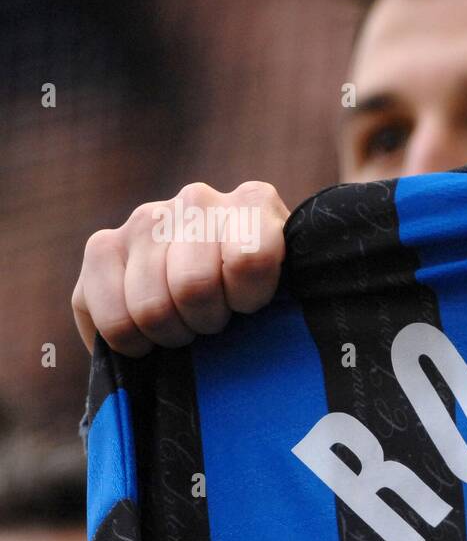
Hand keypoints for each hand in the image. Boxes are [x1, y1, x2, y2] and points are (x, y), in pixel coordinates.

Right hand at [72, 181, 287, 355]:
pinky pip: (111, 317)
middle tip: (215, 321)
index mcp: (253, 203)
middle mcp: (196, 200)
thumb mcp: (291, 293)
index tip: (251, 306)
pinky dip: (131, 340)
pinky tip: (148, 334)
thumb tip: (265, 315)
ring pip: (151, 307)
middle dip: (207, 321)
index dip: (250, 299)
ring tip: (185, 325)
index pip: (249, 258)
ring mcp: (144, 219)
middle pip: (193, 286)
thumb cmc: (268, 301)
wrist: (219, 298)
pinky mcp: (101, 247)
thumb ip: (289, 293)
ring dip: (171, 333)